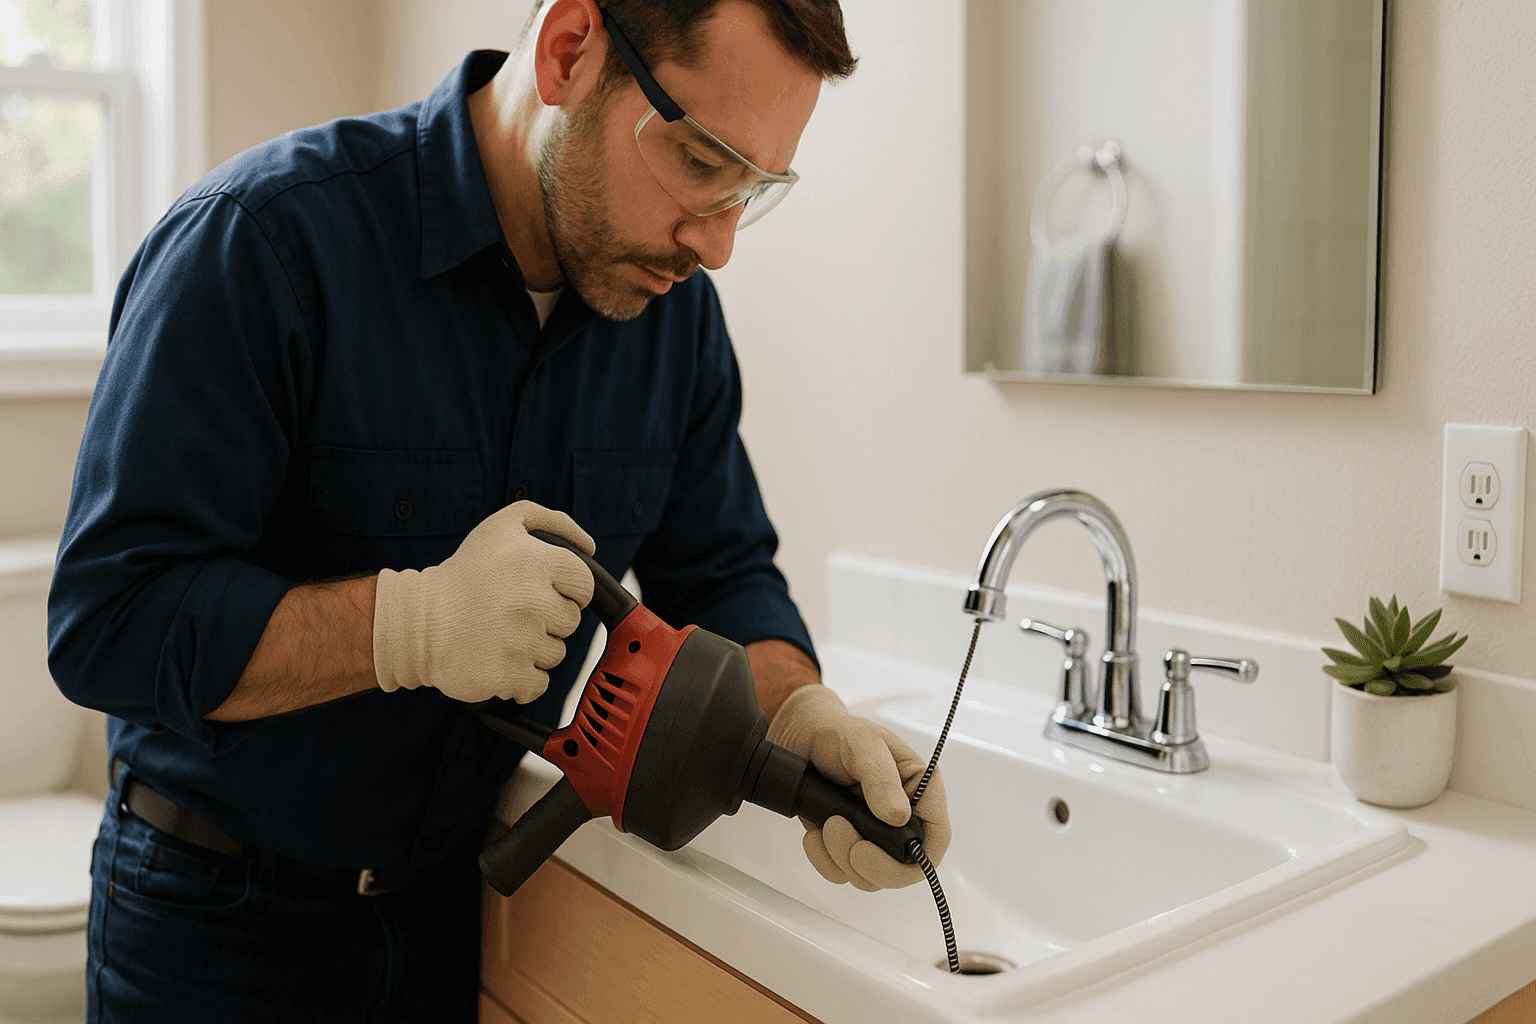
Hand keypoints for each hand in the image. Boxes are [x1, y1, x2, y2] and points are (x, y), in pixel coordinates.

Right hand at [372, 501, 594, 703]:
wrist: (417, 622)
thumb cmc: (463, 575)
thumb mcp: (502, 527)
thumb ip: (551, 523)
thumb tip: (590, 547)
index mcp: (535, 561)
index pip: (584, 585)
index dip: (565, 591)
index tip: (540, 592)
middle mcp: (530, 599)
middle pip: (571, 621)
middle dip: (547, 619)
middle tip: (512, 612)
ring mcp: (520, 640)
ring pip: (557, 654)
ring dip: (534, 649)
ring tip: (501, 634)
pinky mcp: (507, 675)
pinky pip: (538, 684)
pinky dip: (522, 679)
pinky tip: (498, 659)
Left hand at [767, 685, 950, 890]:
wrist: (803, 741)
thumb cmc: (839, 734)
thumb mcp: (862, 744)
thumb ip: (880, 778)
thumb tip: (897, 816)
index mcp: (921, 790)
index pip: (937, 838)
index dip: (916, 858)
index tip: (871, 851)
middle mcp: (904, 817)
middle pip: (904, 870)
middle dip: (868, 862)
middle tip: (836, 830)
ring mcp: (877, 836)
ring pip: (871, 877)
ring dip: (840, 858)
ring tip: (825, 823)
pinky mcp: (851, 845)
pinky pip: (843, 874)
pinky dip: (825, 861)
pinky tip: (814, 835)